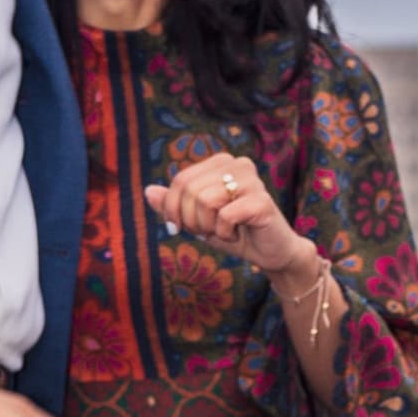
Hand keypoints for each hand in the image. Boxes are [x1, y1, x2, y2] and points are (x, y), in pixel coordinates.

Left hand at [146, 154, 311, 285]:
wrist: (270, 253)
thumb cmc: (233, 233)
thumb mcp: (196, 220)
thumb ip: (173, 205)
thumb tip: (148, 191)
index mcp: (221, 162)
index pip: (181, 180)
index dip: (173, 209)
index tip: (181, 227)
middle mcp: (237, 163)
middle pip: (190, 190)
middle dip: (191, 220)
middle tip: (208, 231)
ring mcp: (252, 180)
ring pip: (205, 201)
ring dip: (208, 227)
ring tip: (224, 231)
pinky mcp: (262, 200)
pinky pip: (224, 216)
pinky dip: (224, 233)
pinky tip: (238, 234)